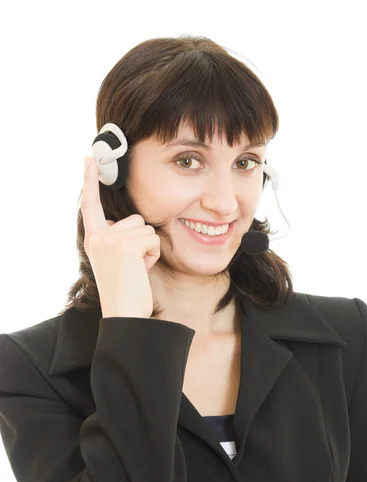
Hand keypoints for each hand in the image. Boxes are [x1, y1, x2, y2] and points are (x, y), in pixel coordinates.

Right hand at [79, 156, 160, 318]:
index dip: (89, 180)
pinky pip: (153, 239)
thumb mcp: (116, 260)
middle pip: (135, 219)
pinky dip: (153, 255)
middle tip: (132, 266)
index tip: (89, 159)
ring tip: (136, 269)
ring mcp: (110, 239)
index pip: (90, 204)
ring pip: (146, 228)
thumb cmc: (125, 291)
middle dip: (141, 241)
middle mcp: (98, 236)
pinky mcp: (125, 245)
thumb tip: (133, 223)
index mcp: (94, 239)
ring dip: (148, 249)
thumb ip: (119, 239)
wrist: (123, 314)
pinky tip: (141, 270)